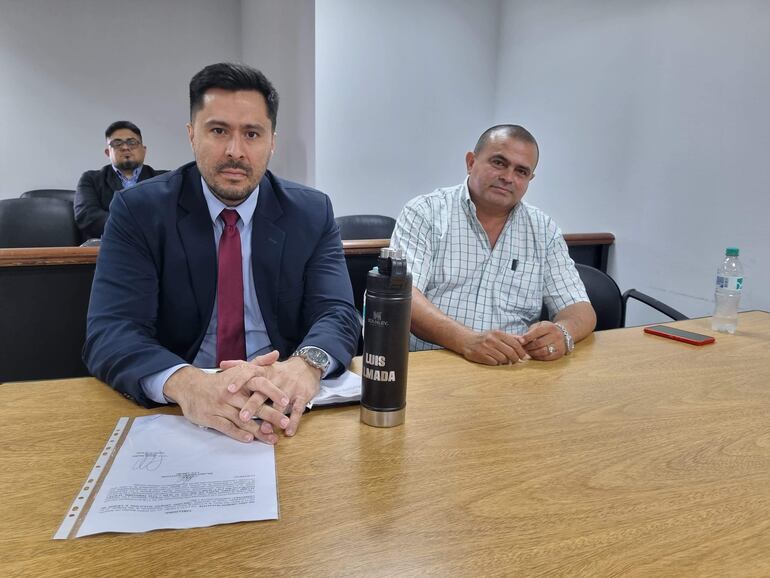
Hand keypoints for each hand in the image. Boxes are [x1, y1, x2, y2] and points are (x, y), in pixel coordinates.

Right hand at [163, 362, 289, 443]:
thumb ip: (259, 363)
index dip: (273, 392)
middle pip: (254, 404)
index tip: (286, 401)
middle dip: (271, 414)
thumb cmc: (221, 380)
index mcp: (240, 380)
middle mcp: (231, 393)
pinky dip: (238, 434)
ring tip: (272, 438)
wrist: (191, 387)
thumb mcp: (239, 369)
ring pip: (242, 419)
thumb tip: (276, 354)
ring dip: (258, 430)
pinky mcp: (210, 417)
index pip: (260, 384)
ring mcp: (220, 406)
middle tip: (284, 423)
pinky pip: (226, 427)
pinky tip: (249, 439)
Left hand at [221, 353, 321, 436]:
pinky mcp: (302, 396)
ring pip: (280, 404)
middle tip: (242, 417)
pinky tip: (288, 432)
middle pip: (263, 392)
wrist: (307, 367)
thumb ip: (241, 366)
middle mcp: (277, 379)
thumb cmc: (279, 370)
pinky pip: (298, 410)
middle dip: (252, 405)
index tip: (229, 390)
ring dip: (273, 417)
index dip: (240, 381)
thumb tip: (221, 365)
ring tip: (264, 429)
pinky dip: (294, 421)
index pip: (250, 373)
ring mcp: (290, 388)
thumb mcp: (262, 366)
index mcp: (265, 371)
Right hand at [457, 329, 530, 364]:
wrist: (467, 340)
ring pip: (503, 359)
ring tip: (504, 361)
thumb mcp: (498, 334)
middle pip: (510, 352)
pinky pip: (494, 363)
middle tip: (515, 361)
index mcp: (498, 333)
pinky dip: (497, 363)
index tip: (523, 356)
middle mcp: (492, 339)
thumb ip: (511, 337)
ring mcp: (486, 347)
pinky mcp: (480, 355)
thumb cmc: (485, 338)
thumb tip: (524, 342)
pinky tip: (495, 361)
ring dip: (506, 362)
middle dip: (515, 359)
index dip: (521, 352)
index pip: (515, 343)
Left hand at [520, 321, 563, 359]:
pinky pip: (546, 357)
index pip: (537, 332)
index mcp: (550, 327)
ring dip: (532, 353)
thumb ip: (531, 331)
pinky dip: (538, 357)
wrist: (564, 334)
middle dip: (528, 346)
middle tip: (522, 348)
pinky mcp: (559, 353)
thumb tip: (520, 339)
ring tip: (527, 352)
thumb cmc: (547, 330)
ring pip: (543, 351)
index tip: (520, 341)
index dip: (527, 337)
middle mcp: (556, 336)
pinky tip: (534, 355)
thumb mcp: (540, 326)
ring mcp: (559, 345)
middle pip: (539, 343)